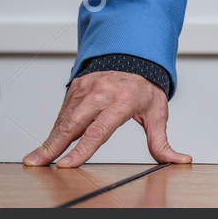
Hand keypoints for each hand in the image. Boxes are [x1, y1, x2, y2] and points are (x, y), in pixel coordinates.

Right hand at [22, 70, 190, 167]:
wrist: (134, 54)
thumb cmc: (145, 86)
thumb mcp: (157, 112)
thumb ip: (162, 141)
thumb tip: (180, 160)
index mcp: (123, 100)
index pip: (99, 130)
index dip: (81, 149)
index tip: (66, 164)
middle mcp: (102, 93)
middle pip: (73, 124)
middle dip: (53, 145)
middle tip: (36, 163)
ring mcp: (87, 87)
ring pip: (64, 118)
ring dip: (50, 139)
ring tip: (37, 159)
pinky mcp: (76, 86)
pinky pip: (63, 111)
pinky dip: (55, 128)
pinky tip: (50, 143)